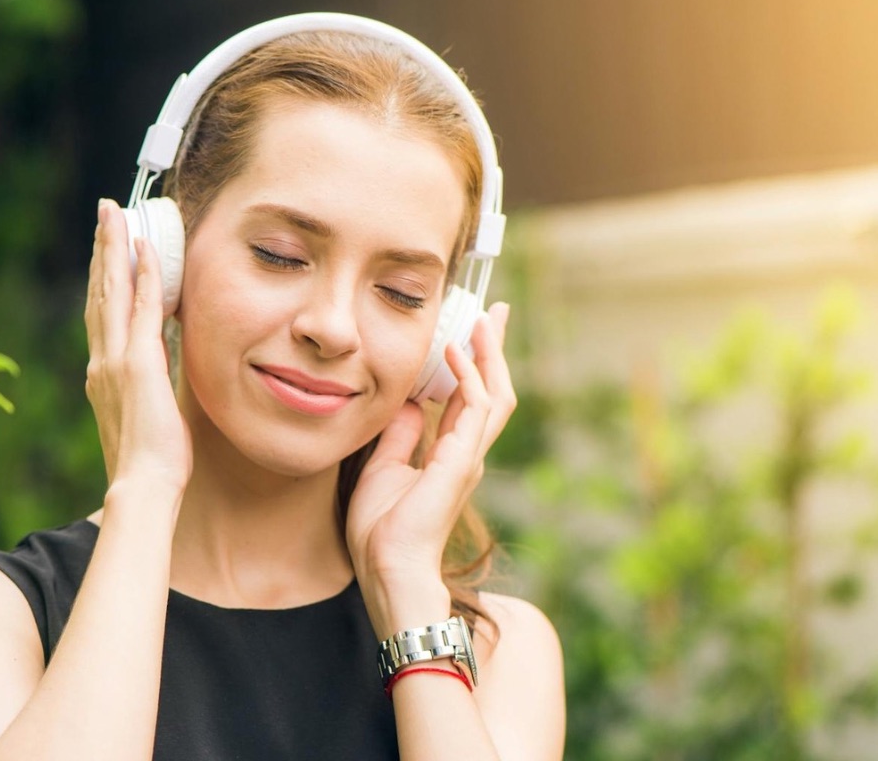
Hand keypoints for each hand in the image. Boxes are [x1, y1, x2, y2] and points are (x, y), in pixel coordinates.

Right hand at [84, 198, 191, 497]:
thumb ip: (150, 385)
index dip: (104, 277)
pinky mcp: (138, 363)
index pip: (103, 313)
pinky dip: (144, 276)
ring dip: (115, 249)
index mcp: (104, 374)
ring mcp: (116, 360)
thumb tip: (163, 367)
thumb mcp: (148, 414)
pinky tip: (147, 249)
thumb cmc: (151, 461)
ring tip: (117, 214)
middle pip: (100, 292)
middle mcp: (102, 361)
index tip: (108, 248)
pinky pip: (143, 309)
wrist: (143, 486)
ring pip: (113, 291)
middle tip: (107, 212)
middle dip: (103, 249)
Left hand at [345, 303, 515, 630]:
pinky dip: (468, 375)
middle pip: (492, 389)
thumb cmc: (382, 530)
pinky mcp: (462, 459)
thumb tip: (408, 402)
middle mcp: (466, 452)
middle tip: (493, 312)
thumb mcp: (383, 466)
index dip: (471, 364)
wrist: (389, 566)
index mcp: (450, 454)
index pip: (468, 399)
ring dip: (489, 354)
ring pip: (494, 393)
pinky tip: (455, 351)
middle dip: (493, 350)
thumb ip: (400, 434)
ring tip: (484, 319)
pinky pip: (475, 407)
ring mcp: (469, 456)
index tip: (468, 331)